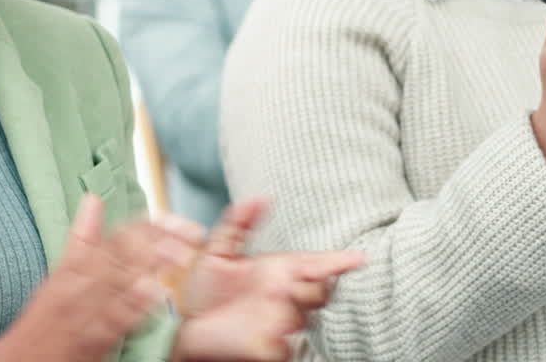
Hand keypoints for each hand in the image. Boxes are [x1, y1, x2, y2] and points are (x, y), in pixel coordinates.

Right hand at [0, 194, 201, 361]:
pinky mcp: (93, 339)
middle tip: (192, 233)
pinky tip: (158, 294)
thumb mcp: (58, 273)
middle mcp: (80, 285)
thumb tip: (92, 199)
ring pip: (122, 282)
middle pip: (124, 254)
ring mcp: (87, 312)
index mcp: (73, 267)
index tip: (173, 219)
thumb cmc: (43, 319)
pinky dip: (137, 306)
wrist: (22, 360)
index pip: (115, 236)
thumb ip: (81, 237)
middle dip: (161, 242)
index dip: (148, 225)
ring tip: (182, 254)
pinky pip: (117, 319)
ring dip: (154, 266)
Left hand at [173, 198, 365, 361]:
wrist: (187, 325)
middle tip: (283, 284)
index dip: (340, 262)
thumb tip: (260, 198)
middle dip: (309, 288)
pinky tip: (257, 328)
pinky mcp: (271, 348)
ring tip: (262, 304)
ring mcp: (280, 323)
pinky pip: (283, 344)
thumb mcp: (216, 251)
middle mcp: (284, 296)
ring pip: (300, 315)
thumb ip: (238, 223)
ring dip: (285, 310)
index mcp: (279, 271)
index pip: (317, 264)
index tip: (358, 258)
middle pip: (319, 292)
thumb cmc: (206, 290)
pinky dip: (273, 337)